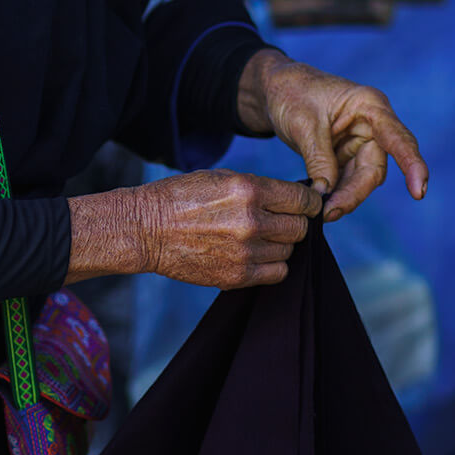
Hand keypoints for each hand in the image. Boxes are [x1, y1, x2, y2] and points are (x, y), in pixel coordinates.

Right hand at [132, 169, 321, 288]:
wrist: (146, 230)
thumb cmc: (181, 198)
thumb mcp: (220, 179)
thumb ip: (259, 188)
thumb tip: (292, 199)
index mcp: (249, 190)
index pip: (303, 199)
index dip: (308, 202)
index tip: (304, 205)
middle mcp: (252, 221)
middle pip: (299, 227)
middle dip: (293, 222)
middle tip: (277, 221)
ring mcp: (246, 251)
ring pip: (289, 251)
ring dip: (279, 244)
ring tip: (257, 238)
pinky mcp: (237, 275)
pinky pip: (277, 273)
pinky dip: (272, 265)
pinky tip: (255, 255)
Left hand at [238, 50, 428, 221]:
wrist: (275, 88)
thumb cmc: (292, 93)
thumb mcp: (302, 124)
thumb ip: (318, 159)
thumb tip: (327, 195)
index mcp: (370, 106)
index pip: (398, 138)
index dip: (412, 165)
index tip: (419, 191)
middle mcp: (373, 125)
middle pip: (374, 168)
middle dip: (354, 193)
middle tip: (329, 212)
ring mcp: (361, 141)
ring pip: (362, 178)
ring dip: (345, 197)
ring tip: (322, 213)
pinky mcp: (347, 154)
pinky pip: (347, 180)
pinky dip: (336, 193)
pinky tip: (321, 205)